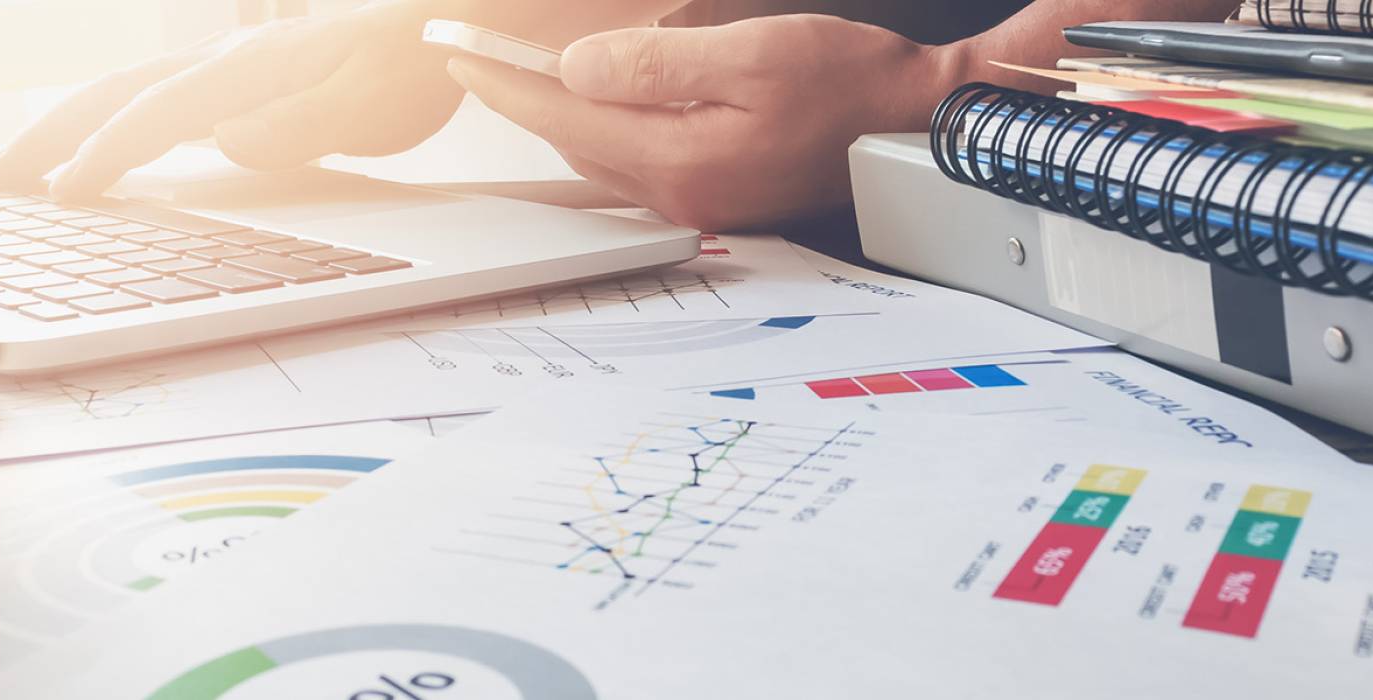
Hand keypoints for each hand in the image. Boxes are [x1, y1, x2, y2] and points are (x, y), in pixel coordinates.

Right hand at [0, 1, 466, 200]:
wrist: (450, 15)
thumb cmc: (419, 59)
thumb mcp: (373, 103)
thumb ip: (301, 125)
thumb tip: (228, 140)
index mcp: (251, 69)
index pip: (159, 114)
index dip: (106, 155)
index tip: (60, 196)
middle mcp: (230, 62)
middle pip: (121, 96)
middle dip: (52, 136)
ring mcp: (236, 68)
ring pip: (133, 94)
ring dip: (71, 128)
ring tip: (22, 169)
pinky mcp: (250, 80)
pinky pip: (162, 101)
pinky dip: (117, 124)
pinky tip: (106, 152)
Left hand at [448, 14, 949, 230]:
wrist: (910, 126)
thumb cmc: (849, 85)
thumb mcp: (752, 53)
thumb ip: (657, 64)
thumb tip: (578, 68)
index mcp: (680, 157)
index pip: (564, 114)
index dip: (505, 81)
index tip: (462, 55)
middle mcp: (682, 191)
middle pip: (574, 141)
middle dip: (522, 99)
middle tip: (479, 60)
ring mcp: (701, 200)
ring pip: (602, 155)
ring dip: (562, 115)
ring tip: (525, 76)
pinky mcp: (719, 194)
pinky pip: (637, 162)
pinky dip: (604, 129)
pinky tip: (601, 102)